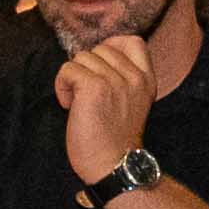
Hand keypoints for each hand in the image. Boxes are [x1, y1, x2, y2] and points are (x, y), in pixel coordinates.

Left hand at [56, 32, 160, 184]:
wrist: (113, 166)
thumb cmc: (113, 139)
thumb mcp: (131, 103)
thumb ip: (122, 78)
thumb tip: (92, 57)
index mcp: (146, 80)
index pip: (133, 41)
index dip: (111, 48)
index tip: (102, 71)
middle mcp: (134, 77)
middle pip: (100, 48)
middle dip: (88, 68)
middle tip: (88, 96)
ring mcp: (115, 81)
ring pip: (81, 57)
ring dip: (73, 79)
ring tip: (79, 103)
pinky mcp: (94, 87)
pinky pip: (67, 69)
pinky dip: (62, 87)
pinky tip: (69, 106)